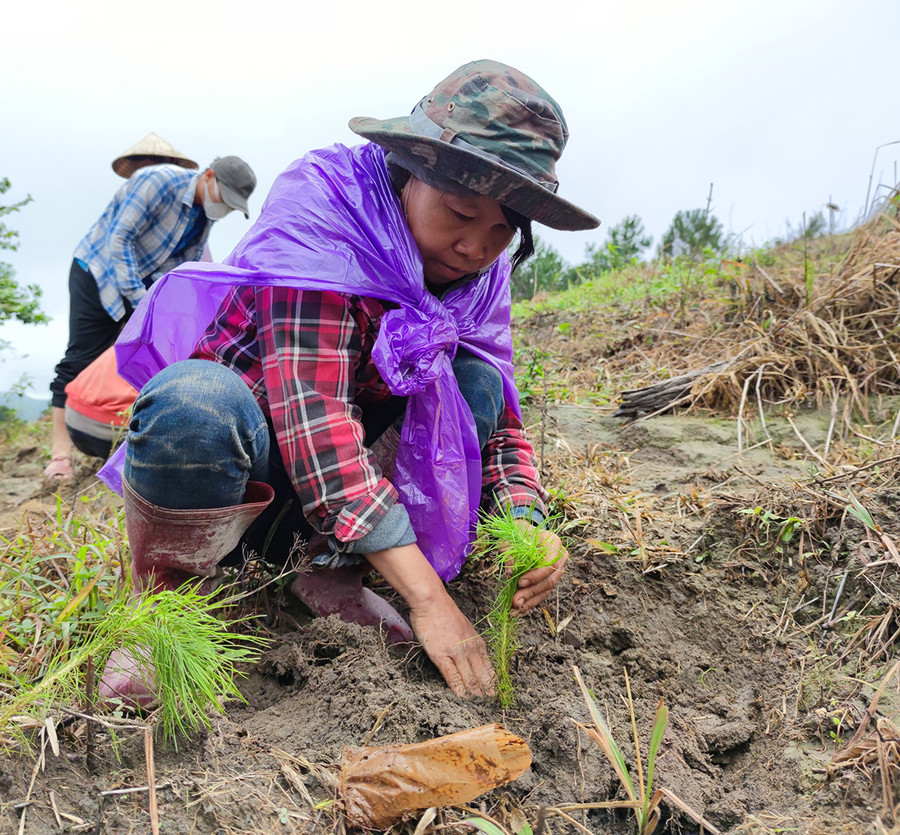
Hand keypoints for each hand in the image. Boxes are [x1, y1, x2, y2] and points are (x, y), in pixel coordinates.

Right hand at [365, 543, 495, 697]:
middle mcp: (470, 647)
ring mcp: (456, 652)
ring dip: (474, 691)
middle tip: (489, 700)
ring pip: (469, 676)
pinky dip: (458, 687)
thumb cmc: (444, 612)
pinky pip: (452, 674)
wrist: (432, 601)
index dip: (491, 679)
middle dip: (486, 688)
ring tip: (477, 702)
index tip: (494, 689)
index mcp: (476, 640)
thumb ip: (468, 641)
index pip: (487, 664)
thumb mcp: (464, 626)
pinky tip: (460, 695)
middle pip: (481, 673)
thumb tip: (471, 654)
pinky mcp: (442, 655)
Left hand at [510, 522, 567, 614]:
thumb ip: (510, 553)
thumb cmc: (516, 533)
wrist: (521, 533)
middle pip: (549, 579)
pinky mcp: (550, 578)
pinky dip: (531, 601)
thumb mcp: (510, 539)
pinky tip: (520, 609)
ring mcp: (557, 569)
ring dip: (530, 600)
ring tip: (515, 608)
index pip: (551, 562)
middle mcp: (560, 556)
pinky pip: (543, 593)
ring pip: (547, 589)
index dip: (536, 575)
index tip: (520, 582)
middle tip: (515, 601)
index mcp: (553, 541)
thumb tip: (510, 572)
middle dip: (531, 592)